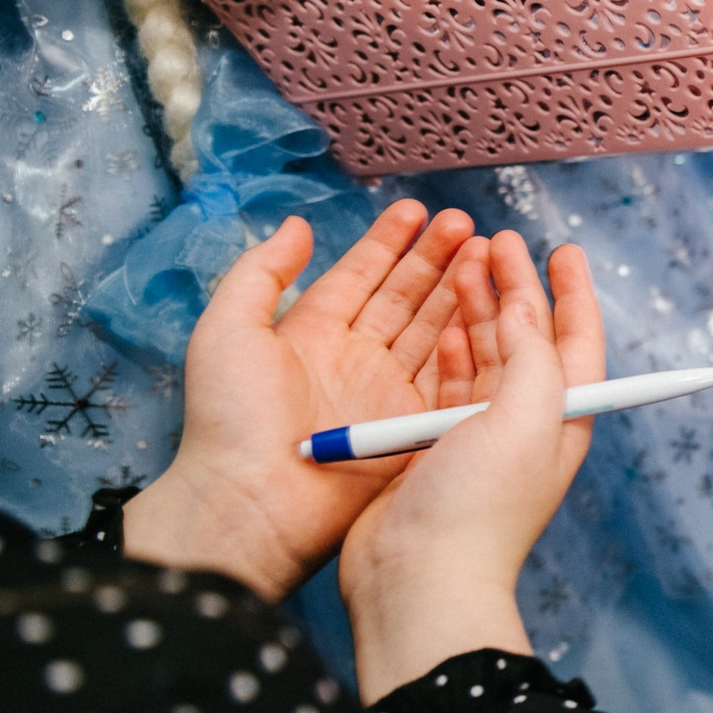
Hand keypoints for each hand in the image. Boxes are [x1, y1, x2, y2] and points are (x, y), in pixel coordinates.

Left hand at [123, 202, 474, 602]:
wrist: (251, 502)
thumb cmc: (229, 420)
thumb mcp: (227, 331)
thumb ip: (260, 272)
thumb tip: (296, 227)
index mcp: (310, 333)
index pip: (359, 276)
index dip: (389, 241)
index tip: (417, 210)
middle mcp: (353, 359)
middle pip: (405, 297)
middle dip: (436, 258)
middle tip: (467, 225)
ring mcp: (385, 392)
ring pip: (432, 329)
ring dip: (459, 291)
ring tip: (486, 254)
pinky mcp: (409, 426)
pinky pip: (447, 376)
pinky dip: (468, 342)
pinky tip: (486, 310)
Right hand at [340, 234, 605, 703]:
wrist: (417, 579)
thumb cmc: (478, 509)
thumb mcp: (522, 419)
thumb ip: (532, 356)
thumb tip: (530, 306)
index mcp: (562, 417)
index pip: (578, 341)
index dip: (574, 294)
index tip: (564, 250)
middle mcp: (527, 423)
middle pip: (529, 339)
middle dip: (516, 288)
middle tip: (496, 242)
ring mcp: (481, 434)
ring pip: (486, 353)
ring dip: (479, 309)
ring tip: (464, 265)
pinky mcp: (437, 444)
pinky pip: (448, 382)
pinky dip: (448, 349)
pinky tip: (444, 323)